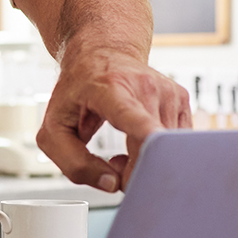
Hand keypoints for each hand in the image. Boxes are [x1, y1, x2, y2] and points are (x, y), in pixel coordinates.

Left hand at [36, 41, 190, 192]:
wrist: (102, 53)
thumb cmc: (77, 90)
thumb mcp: (54, 128)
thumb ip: (74, 163)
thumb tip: (112, 184)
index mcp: (110, 89)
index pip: (134, 116)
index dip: (146, 136)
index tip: (156, 148)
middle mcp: (145, 87)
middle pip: (152, 147)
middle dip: (134, 173)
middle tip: (113, 165)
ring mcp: (168, 92)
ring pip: (166, 150)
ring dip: (145, 162)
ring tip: (124, 148)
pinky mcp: (182, 100)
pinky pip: (175, 144)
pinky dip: (158, 153)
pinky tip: (140, 141)